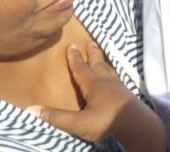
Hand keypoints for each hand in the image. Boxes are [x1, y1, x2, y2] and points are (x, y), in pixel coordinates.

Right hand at [26, 43, 164, 151]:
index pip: (82, 69)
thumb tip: (30, 109)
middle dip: (93, 53)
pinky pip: (118, 79)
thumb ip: (56, 117)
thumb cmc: (108, 122)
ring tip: (102, 56)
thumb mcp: (79, 123)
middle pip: (99, 64)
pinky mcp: (128, 96)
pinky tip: (115, 79)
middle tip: (91, 41)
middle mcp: (108, 83)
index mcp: (95, 86)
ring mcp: (121, 88)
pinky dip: (113, 73)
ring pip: (110, 70)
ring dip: (104, 62)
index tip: (71, 45)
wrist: (139, 127)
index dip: (75, 58)